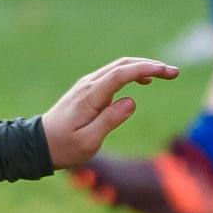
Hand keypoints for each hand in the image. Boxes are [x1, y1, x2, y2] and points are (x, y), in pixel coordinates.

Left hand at [41, 57, 178, 168]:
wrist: (38, 144)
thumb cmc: (64, 147)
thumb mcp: (88, 141)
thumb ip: (110, 120)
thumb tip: (132, 101)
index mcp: (90, 96)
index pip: (121, 74)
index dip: (146, 69)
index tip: (167, 72)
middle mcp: (89, 85)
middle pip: (123, 65)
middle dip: (150, 65)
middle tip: (174, 73)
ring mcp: (87, 85)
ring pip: (119, 67)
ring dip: (142, 67)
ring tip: (164, 74)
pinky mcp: (88, 89)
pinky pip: (113, 74)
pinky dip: (132, 73)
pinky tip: (143, 82)